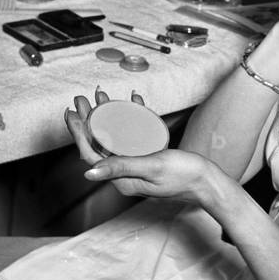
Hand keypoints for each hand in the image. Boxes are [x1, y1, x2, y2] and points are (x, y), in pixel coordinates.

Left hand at [65, 88, 223, 206]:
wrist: (207, 183)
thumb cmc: (183, 177)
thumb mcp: (152, 168)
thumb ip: (122, 167)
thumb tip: (89, 172)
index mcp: (122, 179)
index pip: (92, 153)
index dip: (79, 133)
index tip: (71, 113)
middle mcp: (126, 171)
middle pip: (101, 142)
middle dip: (89, 119)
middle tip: (81, 99)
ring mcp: (138, 163)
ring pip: (116, 136)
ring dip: (108, 115)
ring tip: (102, 97)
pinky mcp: (150, 156)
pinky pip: (136, 134)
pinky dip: (132, 117)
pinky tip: (133, 102)